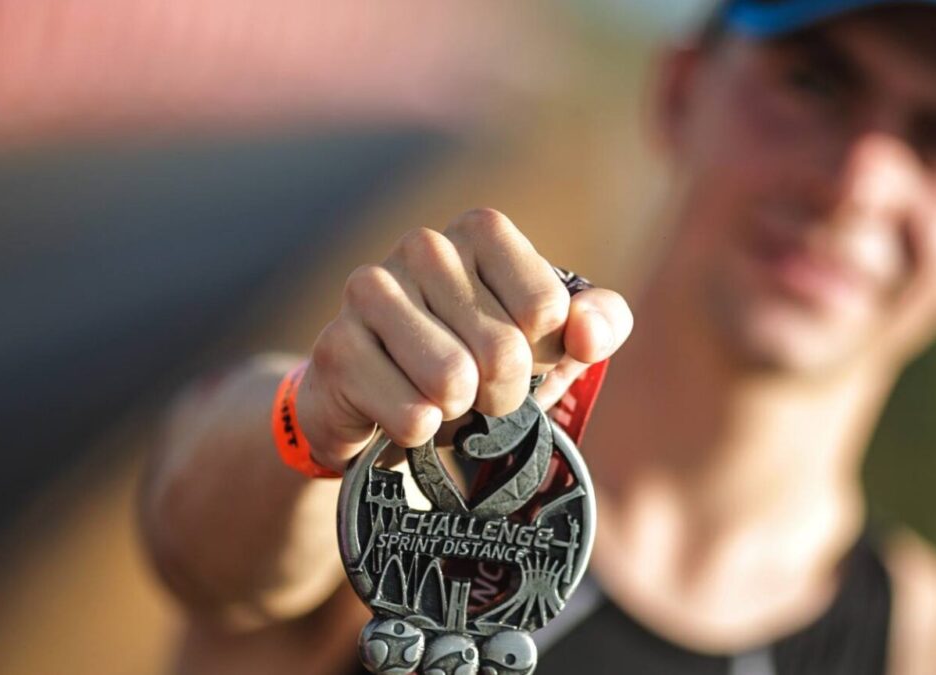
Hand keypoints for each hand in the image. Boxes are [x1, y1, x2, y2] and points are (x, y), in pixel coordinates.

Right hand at [297, 208, 631, 471]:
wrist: (386, 407)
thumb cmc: (481, 363)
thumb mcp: (555, 342)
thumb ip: (600, 324)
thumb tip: (587, 333)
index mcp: (482, 231)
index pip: (548, 310)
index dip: (544, 355)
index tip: (519, 355)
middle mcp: (424, 246)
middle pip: (505, 350)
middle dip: (502, 393)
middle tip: (478, 391)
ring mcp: (371, 290)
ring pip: (454, 380)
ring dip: (460, 413)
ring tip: (440, 399)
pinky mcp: (336, 347)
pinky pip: (412, 415)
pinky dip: (419, 433)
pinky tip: (400, 412)